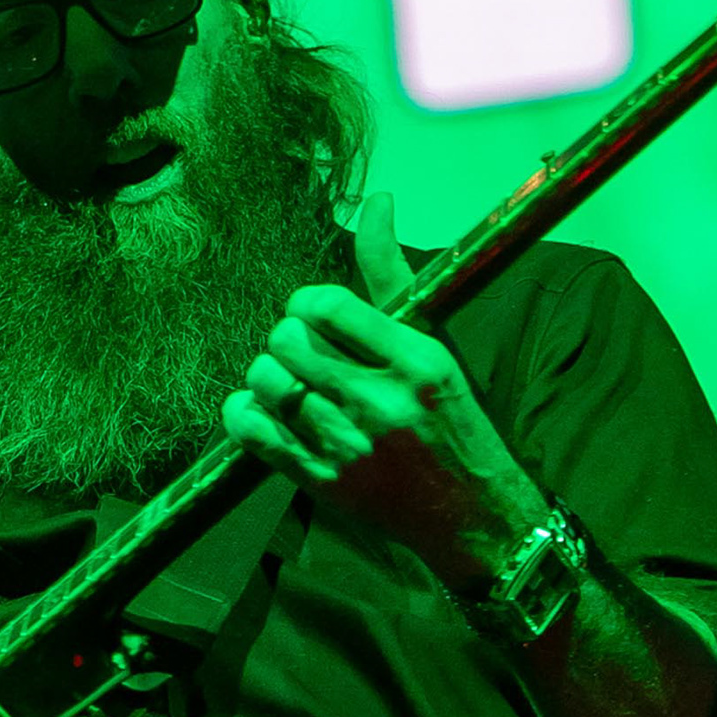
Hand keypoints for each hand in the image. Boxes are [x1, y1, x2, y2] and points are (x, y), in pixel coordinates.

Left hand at [221, 191, 543, 583]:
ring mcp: (350, 445)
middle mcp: (383, 401)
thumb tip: (376, 201)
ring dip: (266, 376)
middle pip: (288, 341)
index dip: (306, 303)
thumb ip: (392, 275)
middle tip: (301, 352)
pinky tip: (263, 410)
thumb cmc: (451, 421)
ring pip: (267, 383)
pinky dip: (245, 413)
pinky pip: (254, 433)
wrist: (472, 515)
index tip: (315, 316)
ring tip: (287, 382)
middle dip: (285, 339)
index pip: (327, 305)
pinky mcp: (323, 481)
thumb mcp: (435, 344)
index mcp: (418, 360)